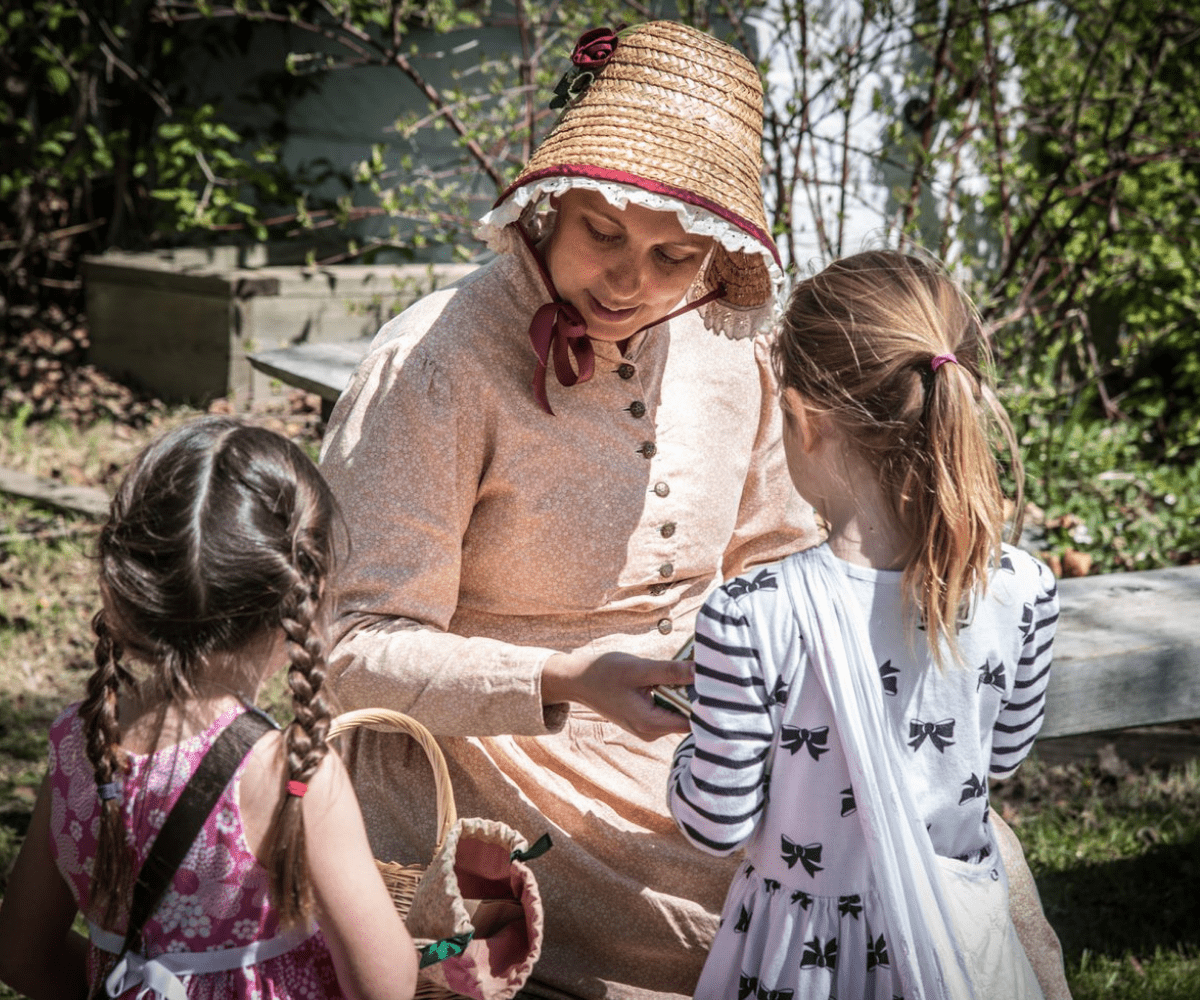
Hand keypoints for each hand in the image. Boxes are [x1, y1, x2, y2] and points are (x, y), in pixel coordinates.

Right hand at [542, 650, 693, 739]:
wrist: (579, 680)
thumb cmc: (604, 673)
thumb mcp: (638, 669)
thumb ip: (670, 672)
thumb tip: (701, 670)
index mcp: (650, 724)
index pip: (694, 722)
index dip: (707, 703)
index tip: (716, 682)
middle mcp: (651, 732)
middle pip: (688, 718)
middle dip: (698, 696)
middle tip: (706, 671)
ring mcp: (648, 728)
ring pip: (679, 712)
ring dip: (686, 693)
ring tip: (690, 671)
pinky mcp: (646, 720)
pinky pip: (669, 709)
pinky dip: (675, 694)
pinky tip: (675, 678)